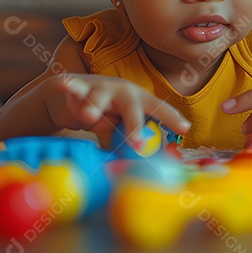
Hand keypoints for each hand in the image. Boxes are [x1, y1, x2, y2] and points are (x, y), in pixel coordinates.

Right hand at [44, 73, 190, 148]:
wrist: (72, 94)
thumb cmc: (103, 113)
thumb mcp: (116, 127)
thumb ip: (124, 141)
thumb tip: (135, 167)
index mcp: (138, 100)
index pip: (158, 110)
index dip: (171, 118)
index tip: (185, 129)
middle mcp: (123, 91)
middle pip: (132, 107)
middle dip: (135, 125)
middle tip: (137, 144)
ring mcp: (101, 88)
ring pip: (99, 99)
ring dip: (94, 109)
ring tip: (89, 118)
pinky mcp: (79, 88)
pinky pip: (74, 89)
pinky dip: (70, 87)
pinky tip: (66, 85)